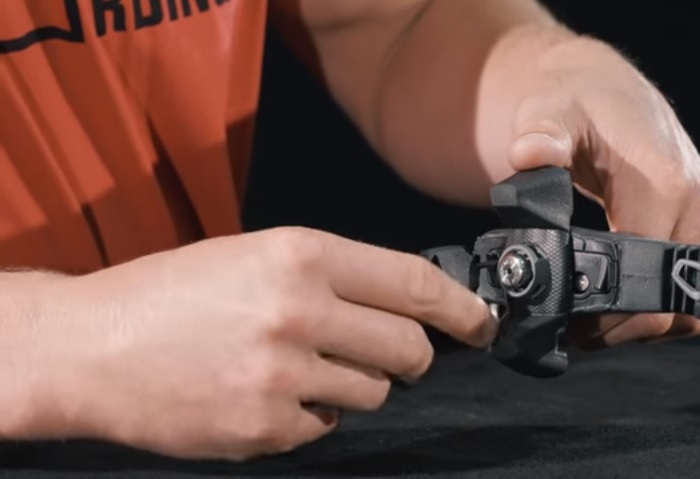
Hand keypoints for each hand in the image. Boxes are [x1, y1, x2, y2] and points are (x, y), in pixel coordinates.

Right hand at [36, 227, 493, 459]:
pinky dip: (308, 416)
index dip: (462, 307)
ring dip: (352, 386)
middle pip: (408, 347)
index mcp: (301, 254)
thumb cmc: (171, 294)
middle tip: (382, 353)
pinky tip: (265, 394)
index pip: (414, 282)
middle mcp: (299, 311)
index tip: (482, 322)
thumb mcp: (254, 254)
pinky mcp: (266, 428)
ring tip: (297, 368)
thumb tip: (403, 305)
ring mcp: (284, 375)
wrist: (91, 347)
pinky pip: (326, 429)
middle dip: (407, 355)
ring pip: (373, 394)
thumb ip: (332, 275)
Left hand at [488, 30, 699, 347]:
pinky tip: (614, 299)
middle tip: (575, 326)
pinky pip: (689, 293)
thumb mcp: (549, 113)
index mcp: (665, 183)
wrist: (603, 90)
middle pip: (675, 304)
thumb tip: (530, 154)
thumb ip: (540, 137)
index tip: (568, 320)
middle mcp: (697, 206)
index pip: (648, 276)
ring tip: (591, 316)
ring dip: (641, 322)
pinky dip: (655, 309)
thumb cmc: (575, 103)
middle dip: (623, 325)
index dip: (608, 310)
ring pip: (689, 307)